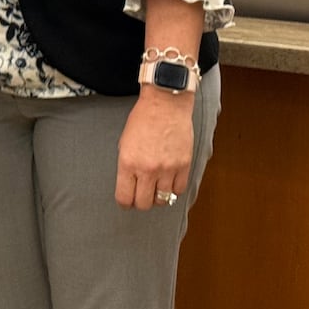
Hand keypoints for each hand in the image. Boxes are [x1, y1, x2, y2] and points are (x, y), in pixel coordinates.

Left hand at [115, 86, 194, 209]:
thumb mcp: (124, 143)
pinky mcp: (184, 166)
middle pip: (144, 203)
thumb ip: (127, 165)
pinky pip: (179, 190)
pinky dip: (173, 189)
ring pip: (163, 199)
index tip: (125, 203)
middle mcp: (148, 169)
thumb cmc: (142, 119)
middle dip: (140, 203)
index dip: (124, 203)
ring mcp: (168, 169)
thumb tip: (129, 184)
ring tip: (155, 189)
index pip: (124, 197)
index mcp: (128, 163)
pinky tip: (169, 182)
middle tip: (140, 197)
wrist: (165, 105)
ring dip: (158, 197)